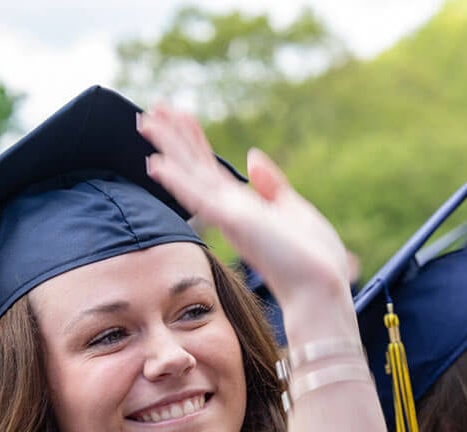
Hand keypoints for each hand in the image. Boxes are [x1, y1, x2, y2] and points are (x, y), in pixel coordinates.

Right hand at [138, 105, 351, 310]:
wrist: (321, 288)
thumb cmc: (312, 258)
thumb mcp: (295, 209)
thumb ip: (271, 184)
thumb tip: (252, 156)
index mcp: (242, 206)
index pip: (210, 167)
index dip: (194, 139)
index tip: (180, 114)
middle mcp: (229, 210)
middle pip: (194, 166)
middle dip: (173, 137)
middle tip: (150, 109)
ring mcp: (228, 217)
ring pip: (190, 175)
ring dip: (168, 149)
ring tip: (145, 121)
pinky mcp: (234, 223)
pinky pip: (199, 198)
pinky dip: (177, 181)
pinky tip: (156, 163)